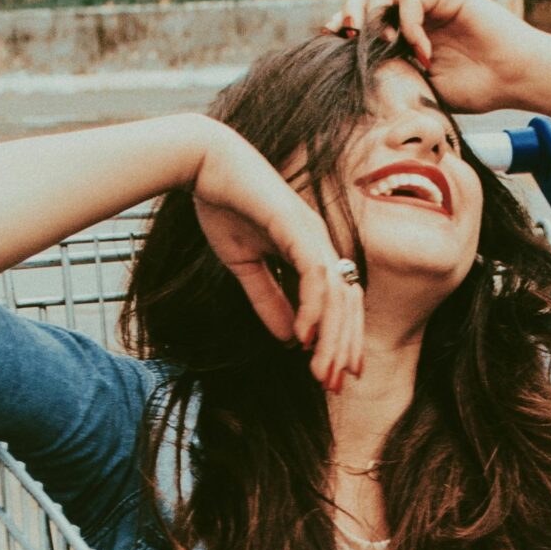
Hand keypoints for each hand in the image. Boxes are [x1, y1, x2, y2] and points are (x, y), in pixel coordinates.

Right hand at [190, 122, 365, 390]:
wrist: (204, 164)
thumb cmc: (223, 206)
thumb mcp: (244, 265)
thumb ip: (267, 298)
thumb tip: (287, 339)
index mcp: (311, 249)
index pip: (338, 302)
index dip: (340, 339)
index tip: (334, 375)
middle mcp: (319, 241)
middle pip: (346, 303)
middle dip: (343, 348)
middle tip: (335, 385)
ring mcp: (311, 232)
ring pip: (336, 295)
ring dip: (331, 337)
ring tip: (323, 372)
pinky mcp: (296, 226)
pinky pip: (314, 274)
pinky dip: (313, 307)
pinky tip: (304, 336)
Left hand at [324, 0, 537, 113]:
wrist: (516, 81)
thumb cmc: (477, 91)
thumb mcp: (422, 85)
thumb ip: (393, 72)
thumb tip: (355, 73)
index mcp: (407, 34)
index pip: (366, 18)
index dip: (345, 24)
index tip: (329, 40)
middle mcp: (418, 12)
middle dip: (350, 9)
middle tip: (343, 33)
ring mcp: (434, 1)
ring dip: (374, 12)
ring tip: (382, 42)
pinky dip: (410, 25)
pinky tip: (423, 53)